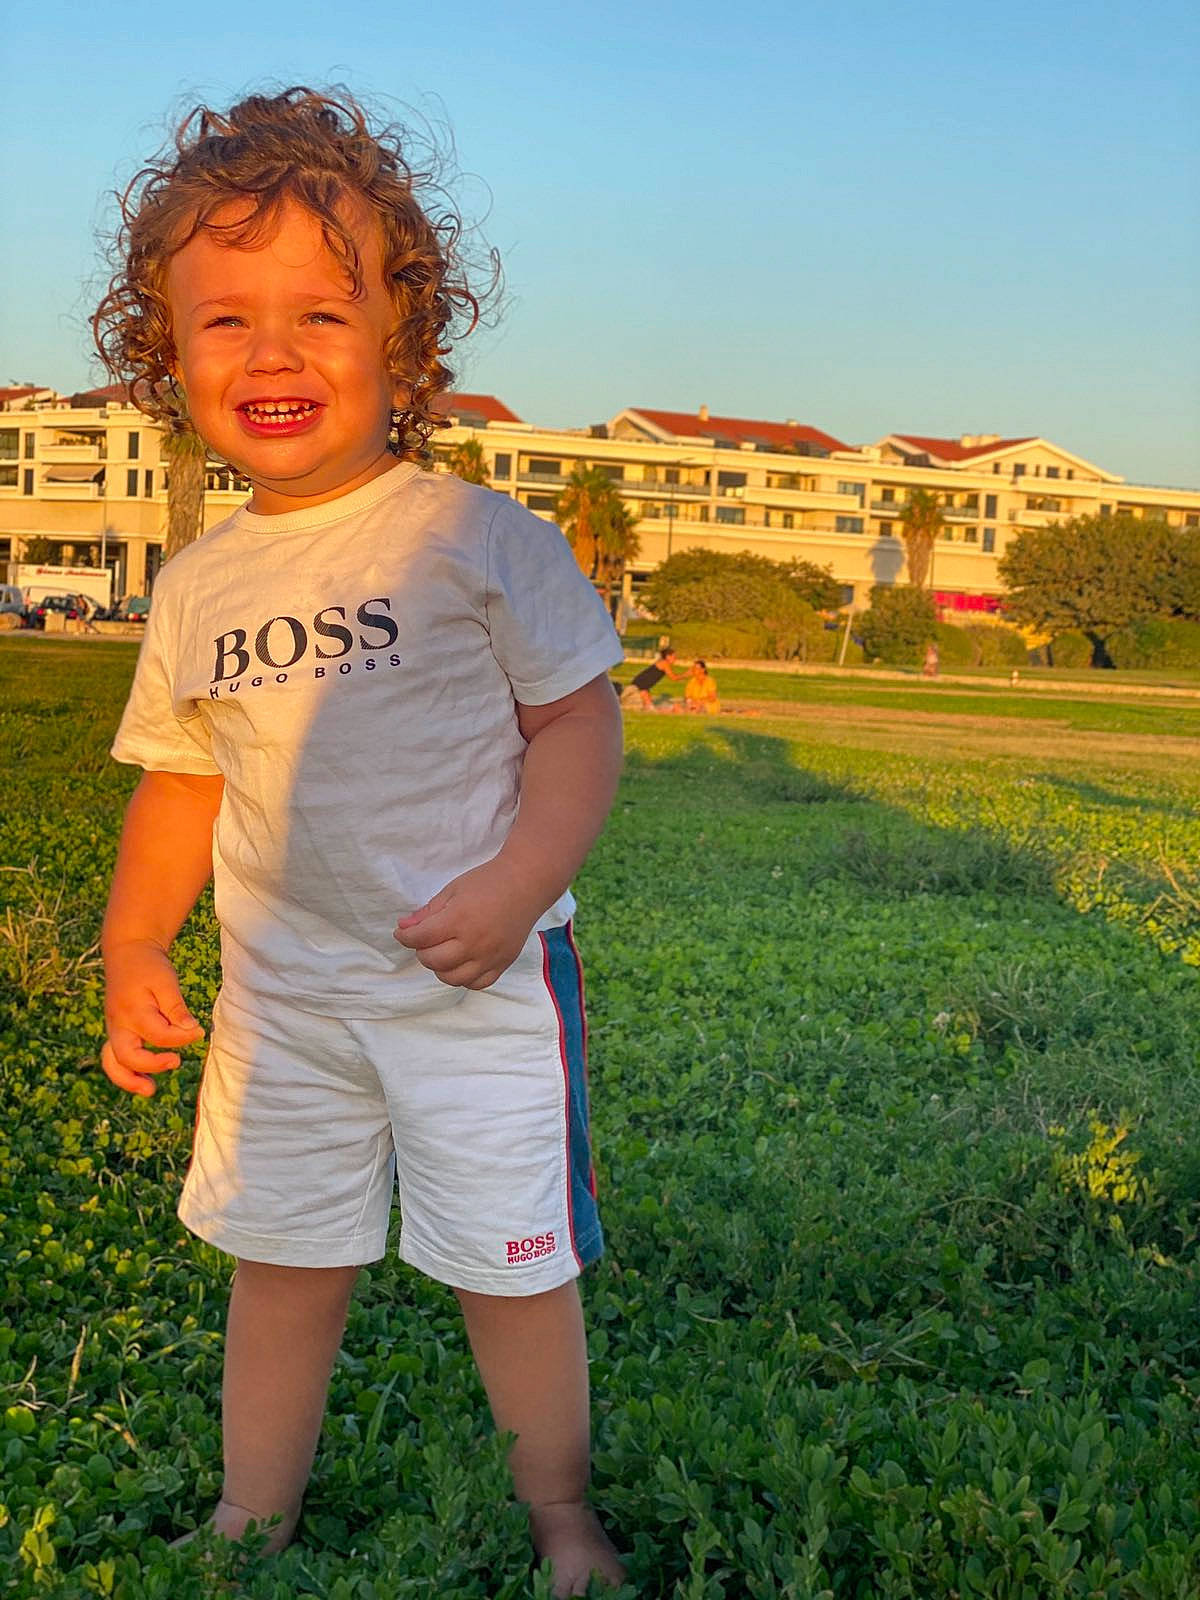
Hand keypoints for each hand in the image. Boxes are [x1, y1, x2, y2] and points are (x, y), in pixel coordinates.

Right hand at [101, 940, 204, 1096]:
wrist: (128, 952)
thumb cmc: (149, 966)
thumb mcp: (166, 981)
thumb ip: (177, 1008)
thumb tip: (192, 1031)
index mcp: (132, 1011)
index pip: (159, 1035)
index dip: (182, 1038)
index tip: (200, 1031)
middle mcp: (118, 1024)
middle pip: (126, 1057)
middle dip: (149, 1067)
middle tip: (176, 1063)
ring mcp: (114, 1029)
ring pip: (113, 1062)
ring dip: (128, 1079)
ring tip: (150, 1091)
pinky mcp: (117, 1031)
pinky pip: (115, 1057)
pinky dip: (126, 1070)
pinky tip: (144, 1078)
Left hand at [393, 858, 543, 989]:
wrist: (526, 883)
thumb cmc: (487, 882)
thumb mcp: (452, 890)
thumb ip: (428, 912)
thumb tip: (404, 928)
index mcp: (459, 919)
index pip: (421, 938)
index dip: (405, 937)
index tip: (402, 933)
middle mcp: (474, 942)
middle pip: (434, 961)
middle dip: (421, 952)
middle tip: (424, 941)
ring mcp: (490, 956)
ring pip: (453, 978)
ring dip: (440, 968)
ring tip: (442, 953)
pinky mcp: (504, 963)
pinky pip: (478, 983)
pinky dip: (464, 978)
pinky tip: (462, 964)